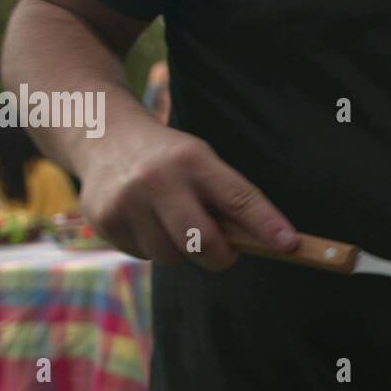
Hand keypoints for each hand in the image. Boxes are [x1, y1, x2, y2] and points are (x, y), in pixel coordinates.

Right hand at [75, 122, 298, 268]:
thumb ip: (228, 198)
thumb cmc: (168, 157)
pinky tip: (144, 220)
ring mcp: (126, 201)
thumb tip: (267, 242)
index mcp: (192, 160)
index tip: (289, 244)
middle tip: (224, 252)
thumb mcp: (200, 161)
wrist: (101, 134)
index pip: (238, 198)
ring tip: (172, 222)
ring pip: (171, 256)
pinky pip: (143, 255)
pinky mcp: (103, 220)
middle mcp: (158, 179)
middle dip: (220, 256)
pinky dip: (152, 245)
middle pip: (202, 242)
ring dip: (180, 250)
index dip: (266, 224)